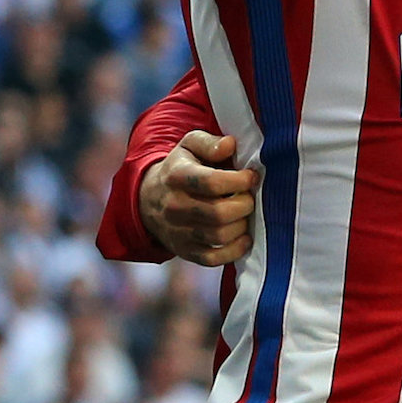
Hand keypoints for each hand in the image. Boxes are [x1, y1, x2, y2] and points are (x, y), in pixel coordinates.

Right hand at [140, 131, 258, 266]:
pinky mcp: (184, 251)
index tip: (251, 177)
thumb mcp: (190, 146)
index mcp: (177, 176)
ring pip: (218, 236)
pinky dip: (234, 251)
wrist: (150, 199)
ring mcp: (178, 232)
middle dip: (244, 205)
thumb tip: (230, 145)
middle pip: (219, 213)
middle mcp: (174, 206)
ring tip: (245, 213)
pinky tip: (244, 238)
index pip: (212, 182)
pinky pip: (212, 259)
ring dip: (242, 226)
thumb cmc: (181, 168)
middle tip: (250, 197)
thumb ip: (210, 143)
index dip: (240, 180)